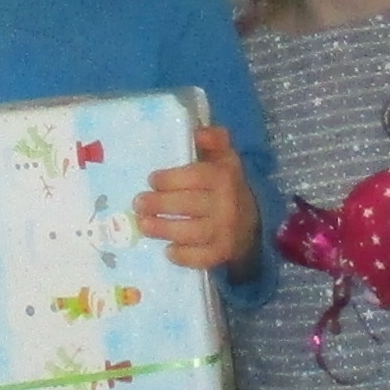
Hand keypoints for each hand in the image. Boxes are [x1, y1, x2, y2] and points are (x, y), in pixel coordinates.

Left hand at [139, 122, 257, 273]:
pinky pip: (201, 258)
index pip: (195, 177)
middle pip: (189, 204)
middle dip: (159, 204)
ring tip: (143, 225)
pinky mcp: (223, 253)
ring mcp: (226, 231)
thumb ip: (213, 140)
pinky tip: (168, 251)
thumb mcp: (223, 158)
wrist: (250, 221)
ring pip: (192, 232)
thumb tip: (198, 132)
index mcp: (225, 177)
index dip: (170, 179)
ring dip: (164, 229)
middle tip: (138, 204)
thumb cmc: (226, 185)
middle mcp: (227, 204)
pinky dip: (184, 256)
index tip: (151, 180)